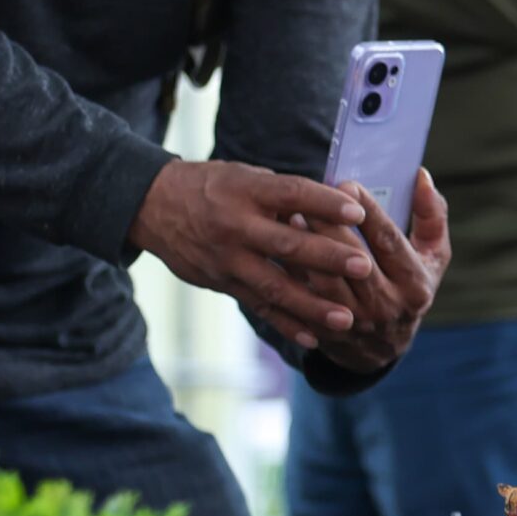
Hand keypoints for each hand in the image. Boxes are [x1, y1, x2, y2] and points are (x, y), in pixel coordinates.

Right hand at [129, 161, 374, 347]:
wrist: (153, 205)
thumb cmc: (212, 186)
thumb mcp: (245, 177)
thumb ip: (283, 195)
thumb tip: (335, 205)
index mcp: (246, 191)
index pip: (292, 196)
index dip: (325, 204)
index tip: (358, 214)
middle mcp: (236, 226)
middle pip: (287, 245)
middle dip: (327, 258)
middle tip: (363, 267)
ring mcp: (228, 259)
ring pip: (274, 286)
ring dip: (312, 305)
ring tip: (346, 319)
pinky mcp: (222, 283)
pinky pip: (258, 307)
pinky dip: (286, 324)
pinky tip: (314, 338)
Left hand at [305, 171, 448, 374]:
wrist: (385, 348)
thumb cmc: (408, 286)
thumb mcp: (432, 256)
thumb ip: (431, 215)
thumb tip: (421, 176)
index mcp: (415, 284)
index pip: (389, 240)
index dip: (368, 211)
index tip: (347, 185)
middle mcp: (388, 306)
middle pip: (354, 261)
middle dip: (330, 227)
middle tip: (309, 199)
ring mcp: (357, 324)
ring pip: (326, 283)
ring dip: (307, 250)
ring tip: (291, 219)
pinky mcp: (329, 335)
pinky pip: (306, 302)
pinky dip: (292, 276)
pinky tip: (281, 250)